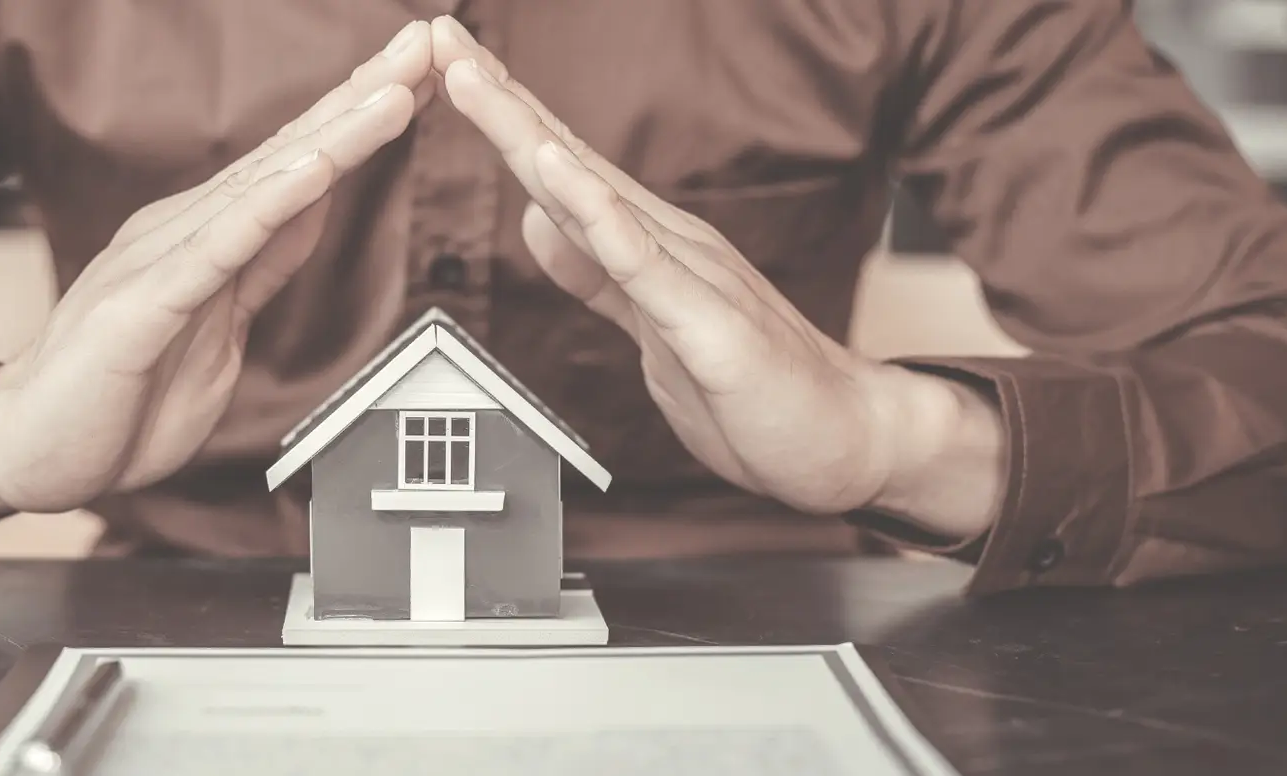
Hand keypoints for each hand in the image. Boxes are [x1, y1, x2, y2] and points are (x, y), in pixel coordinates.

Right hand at [0, 22, 434, 524]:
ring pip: (263, 188)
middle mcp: (183, 230)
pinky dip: (268, 208)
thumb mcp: (219, 325)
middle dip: (362, 97)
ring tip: (392, 92)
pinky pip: (217, 251)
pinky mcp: (140, 308)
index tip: (422, 70)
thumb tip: (314, 205)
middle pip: (290, 153)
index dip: (360, 116)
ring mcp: (159, 262)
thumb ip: (262, 265)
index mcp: (208, 236)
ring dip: (333, 137)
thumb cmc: (120, 397)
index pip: (298, 164)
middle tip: (428, 41)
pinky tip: (313, 171)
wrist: (25, 451)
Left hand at [430, 18, 1006, 536]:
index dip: (501, 118)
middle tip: (440, 37)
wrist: (845, 439)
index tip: (446, 67)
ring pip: (592, 193)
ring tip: (475, 81)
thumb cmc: (755, 390)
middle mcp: (666, 240)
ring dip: (529, 135)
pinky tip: (555, 174)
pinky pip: (640, 263)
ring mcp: (688, 275)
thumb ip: (597, 276)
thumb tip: (540, 221)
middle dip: (498, 100)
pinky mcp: (706, 323)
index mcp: (646, 244)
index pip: (560, 169)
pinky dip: (595, 214)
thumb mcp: (651, 329)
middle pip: (565, 159)